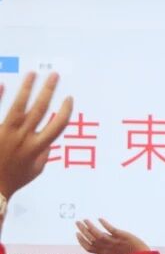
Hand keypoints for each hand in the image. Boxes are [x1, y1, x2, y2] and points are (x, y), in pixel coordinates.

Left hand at [0, 73, 72, 198]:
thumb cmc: (13, 179)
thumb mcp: (35, 170)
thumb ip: (44, 153)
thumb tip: (49, 140)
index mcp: (37, 148)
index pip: (57, 126)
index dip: (65, 111)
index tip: (69, 98)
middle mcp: (23, 138)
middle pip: (39, 110)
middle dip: (48, 91)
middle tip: (54, 75)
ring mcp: (6, 133)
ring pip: (19, 107)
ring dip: (27, 89)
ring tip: (33, 74)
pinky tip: (3, 83)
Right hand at [75, 218, 149, 253]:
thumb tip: (98, 253)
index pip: (88, 248)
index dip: (81, 241)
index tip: (77, 234)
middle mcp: (106, 248)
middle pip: (90, 239)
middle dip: (82, 230)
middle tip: (78, 222)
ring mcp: (113, 242)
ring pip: (97, 233)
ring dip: (90, 226)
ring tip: (85, 219)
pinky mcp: (121, 236)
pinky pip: (110, 229)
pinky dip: (104, 224)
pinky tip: (100, 219)